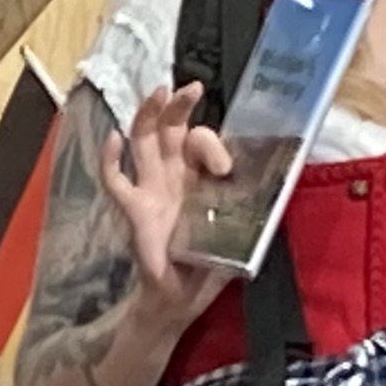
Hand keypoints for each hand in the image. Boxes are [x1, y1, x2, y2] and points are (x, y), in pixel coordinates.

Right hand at [105, 84, 236, 328]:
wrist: (180, 299)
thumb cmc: (209, 267)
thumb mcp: (240, 237)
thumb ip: (254, 216)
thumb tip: (276, 198)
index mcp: (201, 178)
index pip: (202, 143)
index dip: (212, 145)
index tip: (224, 167)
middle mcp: (174, 176)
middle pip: (171, 129)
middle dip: (179, 106)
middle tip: (191, 87)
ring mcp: (151, 189)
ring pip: (144, 142)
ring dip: (148, 115)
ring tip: (157, 93)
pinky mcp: (134, 210)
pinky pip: (116, 181)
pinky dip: (109, 160)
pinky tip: (112, 139)